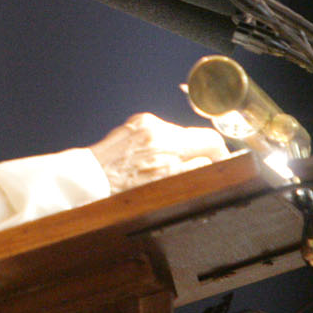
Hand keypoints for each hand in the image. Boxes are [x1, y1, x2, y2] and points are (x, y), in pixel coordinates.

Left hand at [88, 113, 228, 193]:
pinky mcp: (137, 121)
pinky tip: (151, 157)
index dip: (221, 153)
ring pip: (177, 133)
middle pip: (195, 136)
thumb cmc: (123, 191)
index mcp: (168, 148)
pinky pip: (160, 130)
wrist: (89, 179)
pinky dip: (162, 142)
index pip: (210, 140)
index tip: (223, 163)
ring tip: (165, 167)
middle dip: (199, 152)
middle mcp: (158, 131)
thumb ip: (193, 171)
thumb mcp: (164, 188)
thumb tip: (213, 162)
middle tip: (198, 169)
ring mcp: (146, 123)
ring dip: (179, 148)